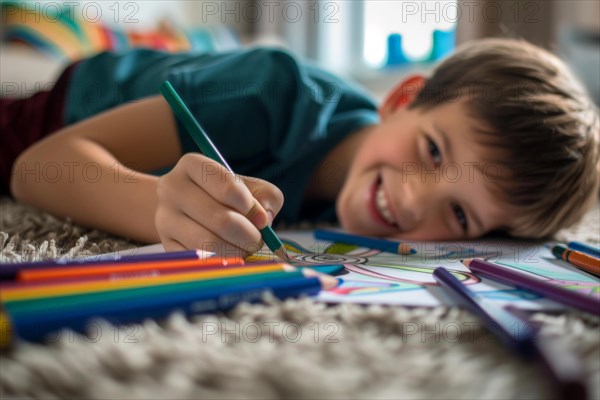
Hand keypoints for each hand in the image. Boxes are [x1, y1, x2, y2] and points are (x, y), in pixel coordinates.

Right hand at [155, 153, 283, 256]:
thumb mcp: (247, 186)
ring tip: (245, 248)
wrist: (182, 209)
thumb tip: (265, 218)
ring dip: (237, 251)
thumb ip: (266, 196)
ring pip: (210, 243)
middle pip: (221, 220)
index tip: (262, 219)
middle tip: (258, 240)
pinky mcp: (166, 244)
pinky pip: (200, 260)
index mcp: (192, 165)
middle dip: (250, 235)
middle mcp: (171, 188)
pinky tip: (228, 255)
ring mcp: (164, 218)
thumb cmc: (222, 196)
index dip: (251, 207)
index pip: (227, 186)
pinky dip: (222, 262)